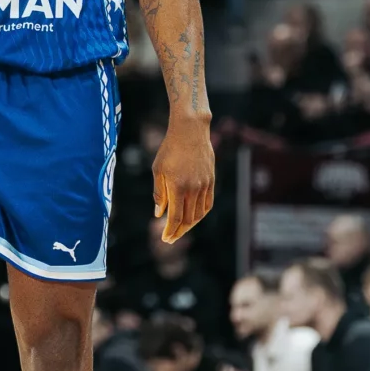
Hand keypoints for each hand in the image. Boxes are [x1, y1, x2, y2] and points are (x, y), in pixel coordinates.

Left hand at [152, 112, 214, 244]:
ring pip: (199, 214)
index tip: (165, 239)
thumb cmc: (170, 148)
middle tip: (170, 238)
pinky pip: (208, 204)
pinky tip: (194, 217)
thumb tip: (159, 214)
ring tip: (181, 229)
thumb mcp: (158, 170)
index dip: (170, 231)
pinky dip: (201, 214)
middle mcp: (193, 189)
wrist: (191, 131)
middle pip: (188, 219)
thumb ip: (159, 193)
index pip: (176, 218)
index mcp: (178, 187)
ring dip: (190, 225)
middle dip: (178, 231)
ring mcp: (204, 185)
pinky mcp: (211, 180)